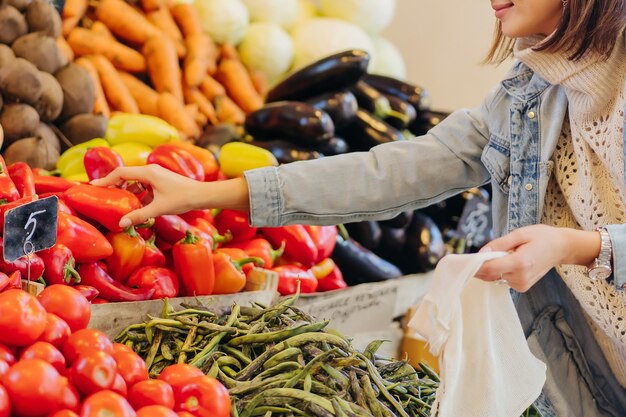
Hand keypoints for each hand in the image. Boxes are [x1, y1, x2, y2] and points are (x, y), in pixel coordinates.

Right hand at [91, 165, 205, 226]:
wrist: (202, 195)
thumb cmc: (182, 199)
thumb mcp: (158, 208)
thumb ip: (139, 215)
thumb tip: (121, 224)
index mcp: (148, 173)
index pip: (121, 172)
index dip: (106, 180)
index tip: (94, 187)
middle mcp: (151, 171)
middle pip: (126, 175)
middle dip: (114, 185)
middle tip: (101, 195)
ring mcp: (157, 176)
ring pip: (135, 181)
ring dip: (126, 190)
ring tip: (115, 201)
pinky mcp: (161, 182)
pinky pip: (144, 186)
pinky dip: (137, 193)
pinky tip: (134, 205)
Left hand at [474, 225, 600, 291]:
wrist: (562, 248)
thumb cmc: (542, 237)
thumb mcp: (519, 234)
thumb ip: (500, 244)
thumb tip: (482, 252)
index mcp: (520, 263)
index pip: (489, 268)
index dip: (476, 264)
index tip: (465, 259)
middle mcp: (520, 277)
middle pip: (490, 274)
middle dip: (480, 265)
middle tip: (475, 254)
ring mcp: (522, 285)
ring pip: (494, 277)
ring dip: (490, 267)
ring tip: (500, 254)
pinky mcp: (522, 287)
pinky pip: (502, 279)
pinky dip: (499, 271)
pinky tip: (507, 261)